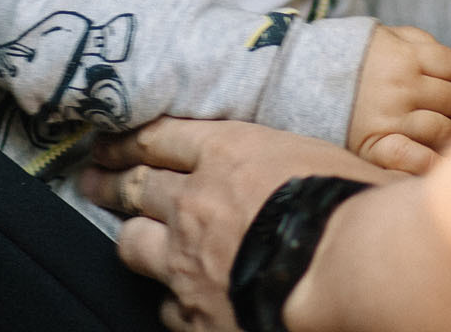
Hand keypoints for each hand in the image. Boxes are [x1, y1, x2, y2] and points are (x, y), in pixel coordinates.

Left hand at [82, 118, 381, 331]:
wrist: (350, 271)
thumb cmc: (357, 208)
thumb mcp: (328, 159)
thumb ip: (297, 160)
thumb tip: (314, 164)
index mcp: (230, 152)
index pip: (164, 137)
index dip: (133, 138)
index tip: (113, 139)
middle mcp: (196, 202)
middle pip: (135, 186)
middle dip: (110, 180)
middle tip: (93, 178)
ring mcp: (188, 260)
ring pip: (134, 244)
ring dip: (130, 236)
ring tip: (124, 235)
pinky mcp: (195, 313)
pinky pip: (165, 306)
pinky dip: (171, 301)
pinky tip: (177, 302)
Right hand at [346, 24, 450, 174]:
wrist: (300, 76)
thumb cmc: (349, 56)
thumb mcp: (383, 35)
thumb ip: (418, 41)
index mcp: (404, 56)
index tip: (444, 82)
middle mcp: (401, 87)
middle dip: (449, 105)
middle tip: (434, 108)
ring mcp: (390, 118)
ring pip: (444, 131)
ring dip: (444, 134)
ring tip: (432, 132)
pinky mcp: (376, 146)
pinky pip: (417, 160)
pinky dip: (431, 164)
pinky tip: (435, 162)